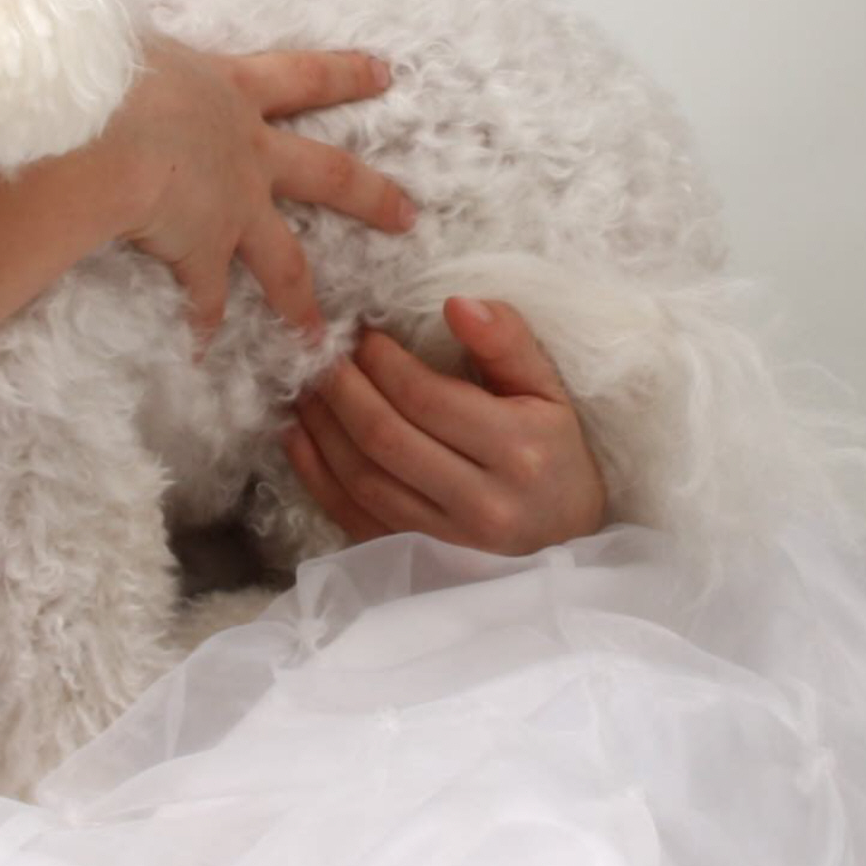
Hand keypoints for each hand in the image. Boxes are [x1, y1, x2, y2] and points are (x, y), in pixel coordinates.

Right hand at [104, 37, 416, 347]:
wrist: (100, 129)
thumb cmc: (111, 71)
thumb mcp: (138, 47)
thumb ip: (147, 56)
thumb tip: (126, 45)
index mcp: (232, 88)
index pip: (302, 76)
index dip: (345, 73)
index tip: (387, 73)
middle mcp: (246, 150)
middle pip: (325, 173)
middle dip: (370, 194)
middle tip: (409, 215)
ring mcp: (232, 205)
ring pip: (284, 260)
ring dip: (300, 300)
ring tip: (317, 334)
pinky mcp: (201, 251)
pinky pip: (205, 298)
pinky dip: (201, 326)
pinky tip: (201, 352)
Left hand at [281, 296, 608, 554]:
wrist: (566, 543)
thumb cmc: (554, 453)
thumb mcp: (548, 390)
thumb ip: (507, 341)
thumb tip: (456, 303)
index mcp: (518, 451)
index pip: (426, 398)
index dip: (382, 360)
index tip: (362, 331)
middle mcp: (482, 503)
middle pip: (385, 438)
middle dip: (342, 388)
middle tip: (321, 352)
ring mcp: (446, 541)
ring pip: (362, 479)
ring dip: (321, 427)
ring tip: (306, 385)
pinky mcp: (417, 562)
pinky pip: (352, 517)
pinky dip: (315, 474)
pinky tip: (298, 435)